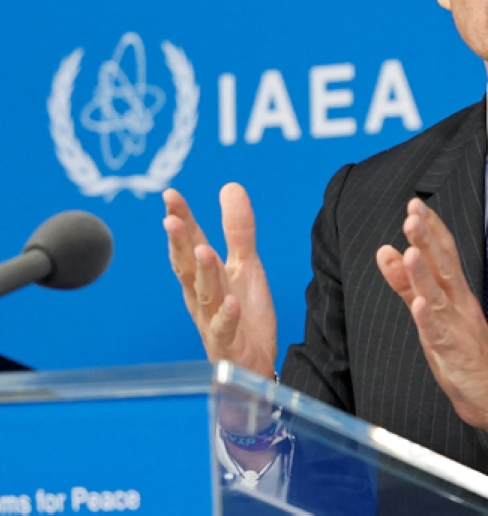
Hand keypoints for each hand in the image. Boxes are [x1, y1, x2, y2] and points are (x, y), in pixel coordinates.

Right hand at [164, 183, 277, 380]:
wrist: (253, 364)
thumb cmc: (242, 313)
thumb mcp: (245, 266)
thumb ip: (238, 230)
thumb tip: (230, 186)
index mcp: (203, 277)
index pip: (189, 244)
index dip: (181, 220)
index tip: (170, 194)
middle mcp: (201, 297)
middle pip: (187, 267)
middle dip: (179, 244)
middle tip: (171, 220)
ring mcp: (212, 321)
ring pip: (204, 296)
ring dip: (203, 274)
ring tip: (204, 251)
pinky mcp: (227, 344)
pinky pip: (224, 330)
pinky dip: (226, 316)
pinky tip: (231, 302)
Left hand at [377, 199, 487, 459]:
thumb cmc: (463, 354)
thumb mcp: (430, 314)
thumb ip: (407, 284)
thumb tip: (387, 251)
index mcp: (456, 294)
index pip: (444, 253)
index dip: (431, 228)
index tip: (416, 204)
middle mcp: (459, 304)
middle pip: (443, 265)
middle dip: (427, 238)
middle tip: (412, 213)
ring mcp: (456, 327)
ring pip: (438, 295)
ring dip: (424, 273)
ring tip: (411, 250)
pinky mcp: (453, 352)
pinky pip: (439, 333)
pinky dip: (428, 319)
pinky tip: (419, 305)